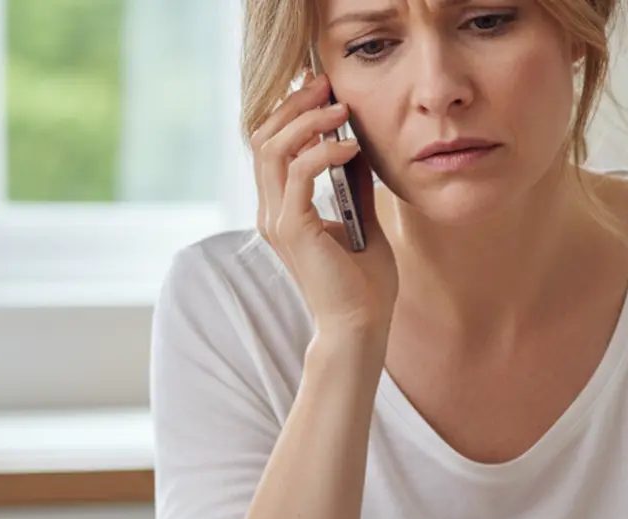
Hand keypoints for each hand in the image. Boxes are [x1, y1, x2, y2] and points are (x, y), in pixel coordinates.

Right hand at [250, 73, 397, 337]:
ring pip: (274, 149)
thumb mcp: (361, 218)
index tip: (322, 89)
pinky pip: (299, 174)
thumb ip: (352, 183)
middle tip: (327, 84)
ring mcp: (277, 220)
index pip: (270, 145)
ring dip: (309, 121)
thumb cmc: (363, 282)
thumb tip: (355, 143)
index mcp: (281, 208)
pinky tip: (351, 147)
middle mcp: (270, 211)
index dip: (291, 111)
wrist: (361, 325)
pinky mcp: (292, 230)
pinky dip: (324, 151)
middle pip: (264, 137)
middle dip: (295, 104)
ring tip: (342, 109)